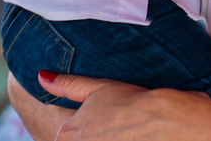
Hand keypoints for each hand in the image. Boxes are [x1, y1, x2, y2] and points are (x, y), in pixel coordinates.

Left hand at [39, 71, 210, 140]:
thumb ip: (68, 84)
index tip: (109, 123)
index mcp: (65, 135)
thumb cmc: (135, 102)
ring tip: (127, 135)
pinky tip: (131, 139)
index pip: (68, 136)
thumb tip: (42, 76)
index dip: (91, 129)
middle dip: (97, 136)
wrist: (169, 120)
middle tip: (118, 130)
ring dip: (109, 139)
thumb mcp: (100, 88)